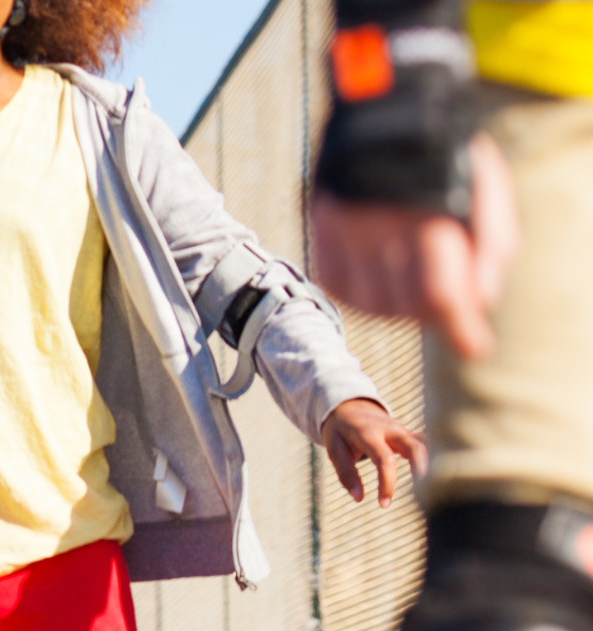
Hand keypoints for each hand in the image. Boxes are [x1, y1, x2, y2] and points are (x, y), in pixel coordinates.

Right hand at [310, 132, 518, 360]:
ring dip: (396, 305)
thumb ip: (492, 246)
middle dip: (432, 311)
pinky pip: (338, 287)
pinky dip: (362, 293)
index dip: (460, 327)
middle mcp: (378, 225)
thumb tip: (481, 303)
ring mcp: (344, 228)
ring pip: (368, 304)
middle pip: (404, 307)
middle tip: (445, 295)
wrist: (387, 100)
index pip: (440, 294)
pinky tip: (380, 274)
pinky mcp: (320, 227)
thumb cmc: (444, 150)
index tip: (475, 346)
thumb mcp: (486, 189)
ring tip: (411, 278)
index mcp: (425, 214)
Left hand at [321, 397, 426, 507]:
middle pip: (415, 448)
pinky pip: (425, 445)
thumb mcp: (334, 450)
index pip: (385, 459)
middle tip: (422, 496)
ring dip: (430, 466)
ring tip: (429, 491)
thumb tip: (358, 499)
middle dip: (422, 471)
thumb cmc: (340, 431)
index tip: (384, 504)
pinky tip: (436, 478)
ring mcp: (403, 430)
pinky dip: (433, 459)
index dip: (387, 483)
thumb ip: (346, 474)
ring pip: (425, 446)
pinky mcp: (409, 434)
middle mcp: (391, 429)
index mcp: (369, 433)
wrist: (350, 406)